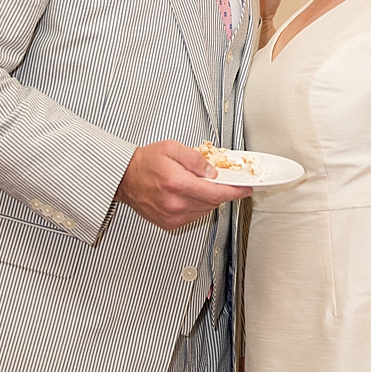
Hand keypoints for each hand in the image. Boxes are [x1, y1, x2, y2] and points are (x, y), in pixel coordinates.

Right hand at [114, 140, 250, 230]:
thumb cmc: (145, 162)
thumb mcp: (172, 148)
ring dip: (208, 198)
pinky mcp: (169, 223)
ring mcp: (172, 216)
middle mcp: (175, 203)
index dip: (235, 192)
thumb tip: (213, 172)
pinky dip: (198, 206)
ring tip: (196, 185)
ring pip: (206, 210)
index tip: (246, 189)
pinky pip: (194, 216)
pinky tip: (188, 195)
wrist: (124, 178)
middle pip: (213, 202)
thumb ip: (196, 159)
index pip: (216, 193)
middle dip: (221, 191)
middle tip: (219, 180)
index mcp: (177, 184)